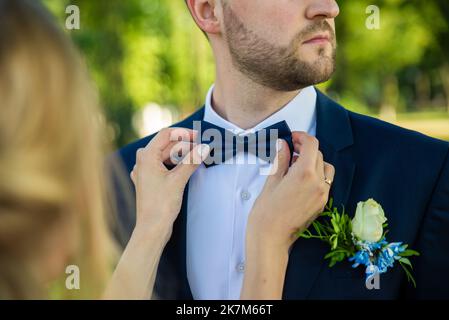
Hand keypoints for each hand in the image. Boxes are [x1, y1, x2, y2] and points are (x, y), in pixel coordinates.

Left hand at [130, 127, 208, 238]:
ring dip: (180, 154)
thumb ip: (192, 161)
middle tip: (201, 148)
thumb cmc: (161, 205)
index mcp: (147, 156)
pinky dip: (174, 163)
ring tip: (195, 157)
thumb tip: (204, 147)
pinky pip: (162, 165)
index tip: (198, 136)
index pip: (166, 135)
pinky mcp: (148, 180)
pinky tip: (184, 167)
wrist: (152, 228)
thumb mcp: (179, 180)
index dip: (183, 133)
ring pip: (164, 155)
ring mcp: (144, 171)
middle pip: (166, 145)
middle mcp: (142, 161)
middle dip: (184, 144)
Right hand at [247, 132, 334, 251]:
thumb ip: (280, 160)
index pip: (312, 145)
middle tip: (290, 150)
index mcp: (304, 174)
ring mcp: (322, 195)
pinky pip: (325, 183)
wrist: (270, 239)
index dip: (302, 137)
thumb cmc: (266, 213)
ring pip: (326, 169)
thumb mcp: (271, 181)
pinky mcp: (322, 205)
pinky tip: (300, 180)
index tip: (292, 138)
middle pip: (319, 155)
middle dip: (305, 149)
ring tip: (296, 166)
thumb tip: (283, 144)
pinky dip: (317, 176)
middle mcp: (318, 184)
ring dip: (314, 162)